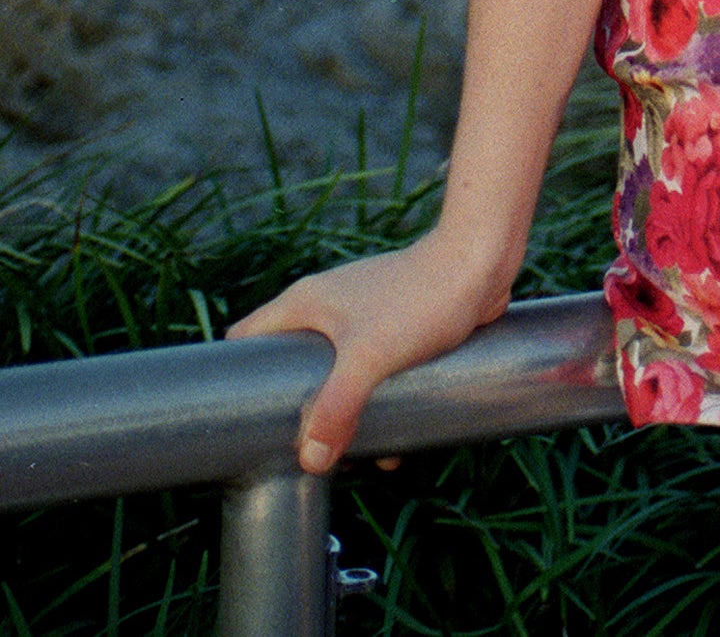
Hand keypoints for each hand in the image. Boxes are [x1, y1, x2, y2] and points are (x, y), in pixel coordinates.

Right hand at [226, 229, 513, 472]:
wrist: (481, 263)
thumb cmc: (422, 298)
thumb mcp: (370, 356)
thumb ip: (335, 407)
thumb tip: (311, 459)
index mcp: (305, 304)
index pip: (245, 339)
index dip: (235, 379)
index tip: (239, 421)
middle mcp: (327, 308)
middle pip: (290, 369)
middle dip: (297, 414)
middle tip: (305, 453)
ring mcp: (362, 317)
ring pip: (334, 377)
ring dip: (341, 418)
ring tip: (354, 457)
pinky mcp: (396, 329)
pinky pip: (371, 376)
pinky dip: (375, 407)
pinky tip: (395, 441)